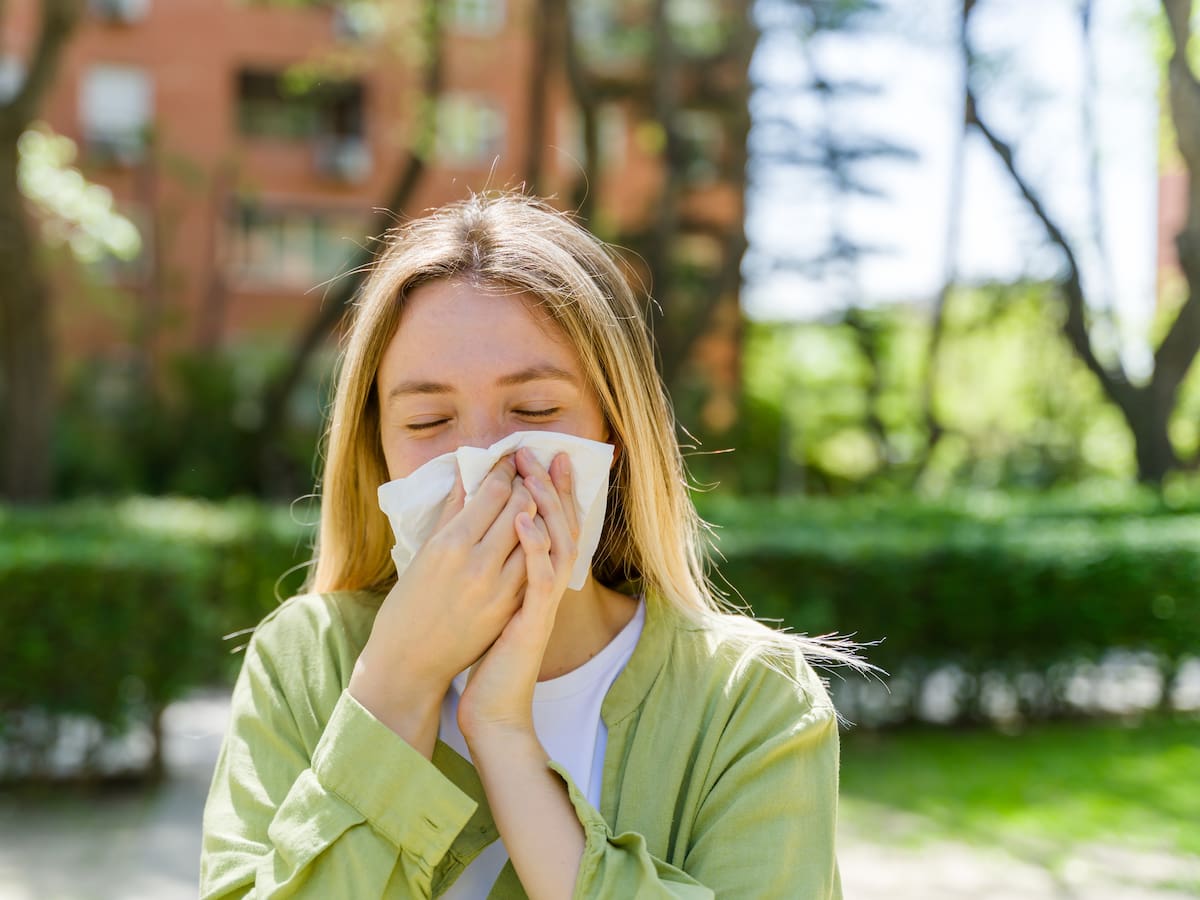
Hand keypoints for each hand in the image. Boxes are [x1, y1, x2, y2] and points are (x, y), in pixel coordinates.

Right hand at [348, 454, 535, 751]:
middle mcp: (478, 563)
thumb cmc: (407, 604)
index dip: (506, 471)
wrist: (410, 662)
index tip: (509, 460)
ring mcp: (499, 588)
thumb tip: (467, 475)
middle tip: (528, 472)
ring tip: (534, 499)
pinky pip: (536, 565)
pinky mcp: (511, 608)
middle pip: (520, 508)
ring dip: (539, 512)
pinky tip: (537, 533)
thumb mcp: (424, 552)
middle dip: (527, 484)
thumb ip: (450, 512)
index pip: (494, 492)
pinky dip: (539, 544)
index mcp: (450, 544)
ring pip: (536, 535)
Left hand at [458, 449, 578, 742]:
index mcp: (536, 580)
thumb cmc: (486, 658)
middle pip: (561, 526)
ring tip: (534, 474)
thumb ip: (495, 567)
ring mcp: (541, 603)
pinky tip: (523, 520)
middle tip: (541, 452)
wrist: (492, 710)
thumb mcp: (491, 604)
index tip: (542, 456)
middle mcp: (546, 587)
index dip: (551, 490)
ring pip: (557, 545)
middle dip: (551, 486)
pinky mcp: (532, 621)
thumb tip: (483, 531)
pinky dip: (534, 546)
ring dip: (546, 506)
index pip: (552, 525)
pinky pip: (539, 578)